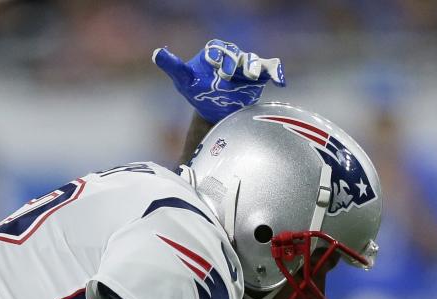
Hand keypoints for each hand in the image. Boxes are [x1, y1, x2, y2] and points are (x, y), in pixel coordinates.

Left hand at [153, 39, 284, 123]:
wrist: (214, 110)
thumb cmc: (197, 92)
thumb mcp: (183, 80)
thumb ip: (173, 66)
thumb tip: (156, 53)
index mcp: (214, 51)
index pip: (218, 49)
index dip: (218, 57)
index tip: (217, 70)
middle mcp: (232, 55)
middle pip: (236, 54)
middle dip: (235, 63)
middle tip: (231, 75)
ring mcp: (246, 65)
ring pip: (252, 61)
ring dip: (253, 67)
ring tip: (249, 76)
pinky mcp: (259, 76)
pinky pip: (270, 68)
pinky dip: (276, 72)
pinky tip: (280, 81)